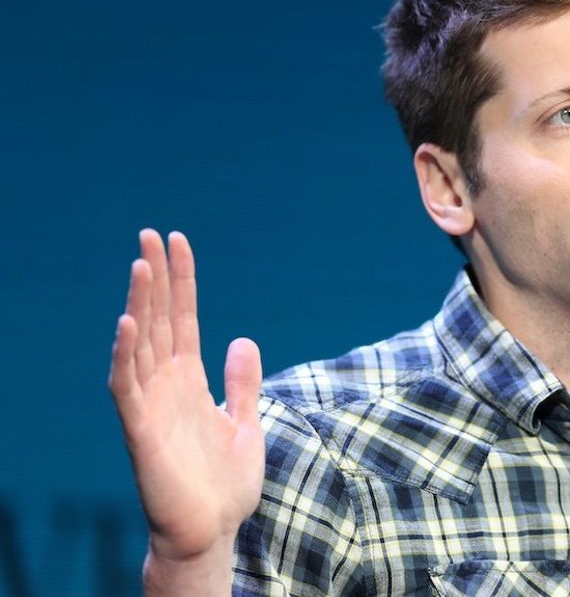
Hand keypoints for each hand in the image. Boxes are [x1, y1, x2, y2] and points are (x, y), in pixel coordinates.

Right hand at [109, 230, 264, 564]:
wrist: (213, 532)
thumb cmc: (224, 484)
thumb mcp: (245, 422)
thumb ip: (243, 382)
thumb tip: (241, 339)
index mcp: (191, 380)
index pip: (185, 318)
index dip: (182, 281)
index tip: (177, 241)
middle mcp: (167, 386)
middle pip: (160, 321)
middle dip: (157, 279)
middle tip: (150, 235)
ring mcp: (152, 406)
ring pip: (141, 345)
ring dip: (140, 305)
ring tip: (141, 266)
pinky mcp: (141, 432)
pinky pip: (127, 387)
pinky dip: (126, 355)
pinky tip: (128, 324)